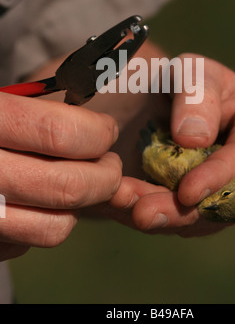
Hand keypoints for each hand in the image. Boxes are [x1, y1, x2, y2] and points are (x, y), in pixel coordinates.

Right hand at [0, 93, 121, 260]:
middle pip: (69, 186)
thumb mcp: (1, 104)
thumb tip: (98, 124)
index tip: (106, 131)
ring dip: (79, 206)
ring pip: (56, 227)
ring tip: (77, 182)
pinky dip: (45, 223)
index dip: (97, 133)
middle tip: (108, 163)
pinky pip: (29, 244)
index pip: (60, 133)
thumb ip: (40, 113)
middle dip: (106, 175)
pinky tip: (36, 200)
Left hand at [107, 53, 234, 236]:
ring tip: (128, 208)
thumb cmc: (193, 81)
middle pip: (234, 199)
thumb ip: (195, 95)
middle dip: (187, 210)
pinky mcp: (224, 207)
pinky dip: (163, 219)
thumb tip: (193, 140)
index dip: (220, 176)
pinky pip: (196, 222)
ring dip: (169, 218)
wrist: (180, 104)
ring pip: (213, 218)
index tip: (187, 192)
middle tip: (143, 212)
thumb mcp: (192, 71)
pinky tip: (130, 209)